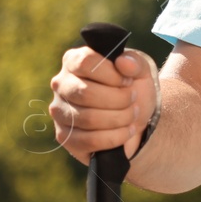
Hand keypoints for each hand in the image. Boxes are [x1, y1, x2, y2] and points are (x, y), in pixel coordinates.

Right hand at [48, 45, 159, 166]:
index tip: (128, 81)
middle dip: (118, 100)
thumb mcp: (140, 72)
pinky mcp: (64, 136)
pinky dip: (115, 137)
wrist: (134, 122)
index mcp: (74, 61)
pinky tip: (127, 131)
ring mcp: (60, 111)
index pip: (85, 63)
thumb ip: (136, 62)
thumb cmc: (131, 91)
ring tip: (132, 115)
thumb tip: (124, 62)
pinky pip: (89, 140)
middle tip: (133, 100)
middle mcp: (61, 84)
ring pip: (88, 118)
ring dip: (119, 118)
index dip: (111, 74)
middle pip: (85, 93)